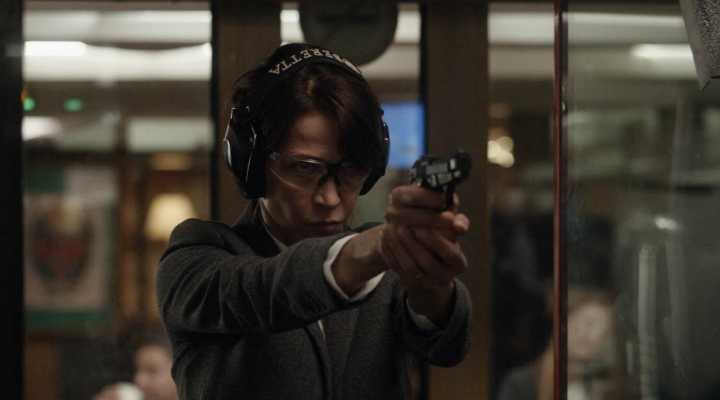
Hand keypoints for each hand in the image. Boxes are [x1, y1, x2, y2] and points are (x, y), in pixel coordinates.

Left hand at [378, 185, 469, 323]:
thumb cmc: (442, 238)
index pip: (450, 254)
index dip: (436, 240)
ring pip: (410, 267)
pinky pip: (396, 269)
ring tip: (391, 229)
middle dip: (413, 243)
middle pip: (428, 262)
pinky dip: (389, 253)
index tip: (422, 226)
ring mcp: (426, 282)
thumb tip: (458, 222)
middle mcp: (444, 277)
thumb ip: (456, 221)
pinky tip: (384, 238)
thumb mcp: (452, 228)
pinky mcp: (409, 283)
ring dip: (399, 247)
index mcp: (459, 263)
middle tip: (403, 226)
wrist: (430, 262)